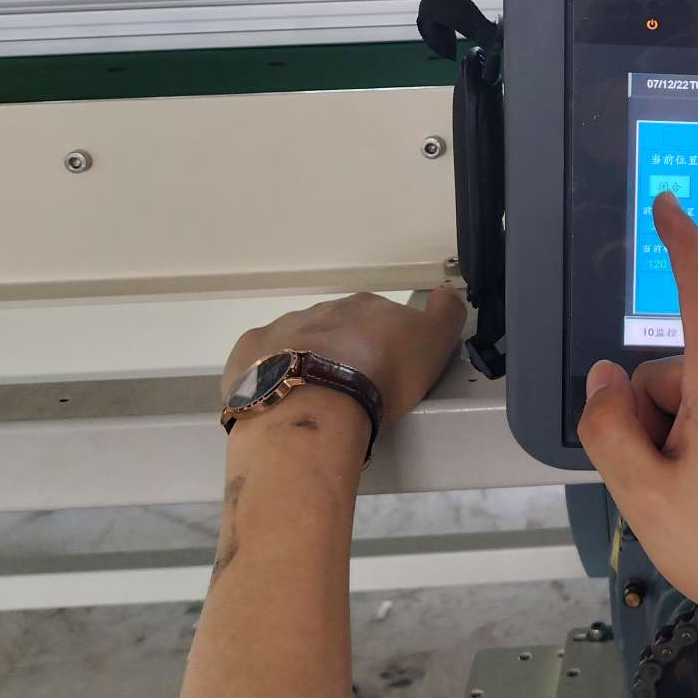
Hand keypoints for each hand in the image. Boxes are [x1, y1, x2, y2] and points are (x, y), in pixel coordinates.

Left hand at [223, 289, 467, 439]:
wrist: (316, 407)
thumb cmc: (382, 375)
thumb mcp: (434, 343)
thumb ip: (446, 314)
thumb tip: (447, 291)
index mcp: (367, 305)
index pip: (382, 318)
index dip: (388, 343)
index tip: (390, 371)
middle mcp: (324, 308)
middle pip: (339, 328)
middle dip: (346, 350)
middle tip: (355, 389)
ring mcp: (282, 328)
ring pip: (300, 342)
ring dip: (309, 362)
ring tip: (318, 401)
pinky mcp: (249, 355)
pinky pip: (262, 361)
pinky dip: (271, 374)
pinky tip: (281, 399)